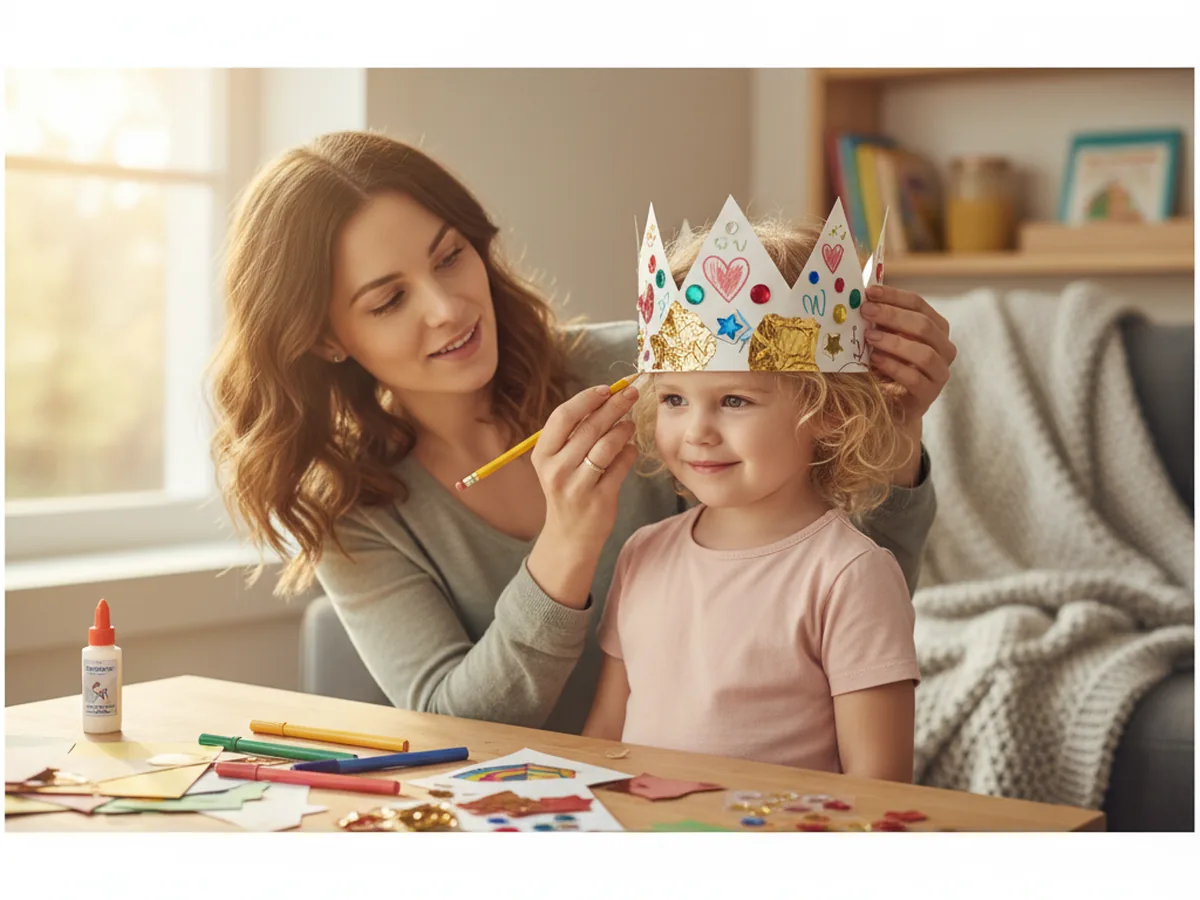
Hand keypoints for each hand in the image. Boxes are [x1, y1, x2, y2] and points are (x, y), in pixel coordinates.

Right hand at [526, 382, 639, 606]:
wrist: (570, 535)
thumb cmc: (566, 489)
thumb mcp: (558, 462)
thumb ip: (574, 434)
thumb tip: (605, 399)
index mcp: (543, 455)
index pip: (564, 416)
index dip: (587, 398)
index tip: (606, 389)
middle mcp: (557, 469)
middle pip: (590, 426)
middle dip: (615, 405)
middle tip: (632, 394)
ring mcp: (578, 486)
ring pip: (608, 445)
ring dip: (624, 429)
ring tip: (630, 424)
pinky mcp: (600, 499)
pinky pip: (621, 465)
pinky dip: (629, 452)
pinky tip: (630, 448)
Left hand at [861, 285, 957, 483]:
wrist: (890, 406)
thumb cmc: (884, 365)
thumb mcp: (881, 339)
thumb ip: (877, 321)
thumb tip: (855, 296)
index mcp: (935, 328)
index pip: (919, 305)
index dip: (894, 296)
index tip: (868, 292)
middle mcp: (944, 348)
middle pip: (924, 326)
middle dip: (892, 315)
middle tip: (865, 311)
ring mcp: (940, 373)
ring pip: (925, 353)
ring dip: (894, 342)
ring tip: (868, 337)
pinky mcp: (929, 395)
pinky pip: (915, 379)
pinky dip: (894, 367)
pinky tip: (874, 361)